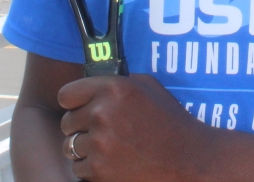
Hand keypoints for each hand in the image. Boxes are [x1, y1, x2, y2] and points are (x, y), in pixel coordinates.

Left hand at [58, 74, 210, 181]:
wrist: (187, 161)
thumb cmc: (170, 122)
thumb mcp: (149, 88)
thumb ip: (118, 82)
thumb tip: (95, 83)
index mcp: (113, 88)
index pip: (67, 94)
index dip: (74, 102)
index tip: (81, 108)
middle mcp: (102, 113)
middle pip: (66, 122)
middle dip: (80, 127)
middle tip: (100, 132)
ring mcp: (99, 144)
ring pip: (70, 147)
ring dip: (85, 149)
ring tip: (109, 149)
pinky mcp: (98, 170)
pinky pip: (79, 168)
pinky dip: (91, 168)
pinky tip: (113, 163)